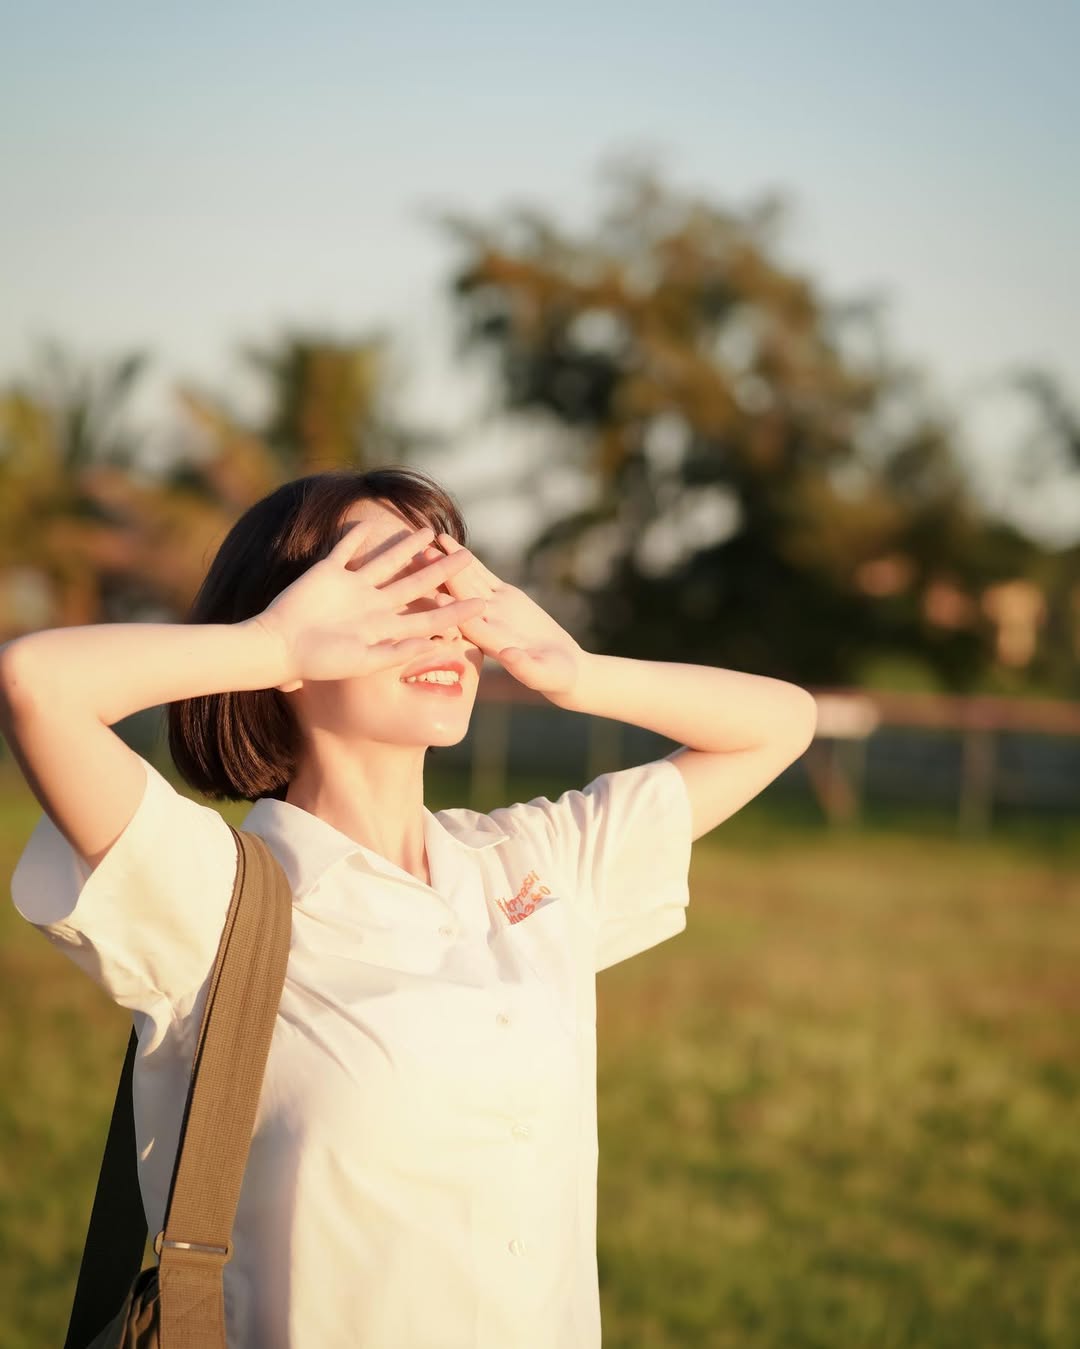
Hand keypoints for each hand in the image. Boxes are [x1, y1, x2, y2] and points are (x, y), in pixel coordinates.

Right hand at [248, 524, 488, 691]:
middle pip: (416, 584)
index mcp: (384, 628)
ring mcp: (351, 588)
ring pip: (386, 562)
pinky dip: (357, 536)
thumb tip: (431, 645)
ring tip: (431, 532)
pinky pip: (345, 550)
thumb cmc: (318, 662)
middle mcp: (372, 606)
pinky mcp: (327, 573)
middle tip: (469, 555)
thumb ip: (395, 652)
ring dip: (407, 547)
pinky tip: (372, 521)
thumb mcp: (362, 661)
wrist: (278, 648)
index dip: (456, 611)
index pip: (429, 618)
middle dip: (442, 571)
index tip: (483, 602)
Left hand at [422, 533, 584, 700]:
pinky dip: (466, 559)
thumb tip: (508, 656)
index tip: (437, 597)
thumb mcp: (543, 673)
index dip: (454, 612)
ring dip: (446, 564)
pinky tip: (448, 542)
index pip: (468, 626)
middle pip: (459, 599)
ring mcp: (491, 608)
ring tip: (428, 542)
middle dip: (441, 579)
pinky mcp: (501, 595)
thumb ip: (525, 667)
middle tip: (420, 558)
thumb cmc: (554, 676)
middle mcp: (484, 624)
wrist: (561, 665)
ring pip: (466, 582)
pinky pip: (480, 574)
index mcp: (491, 644)